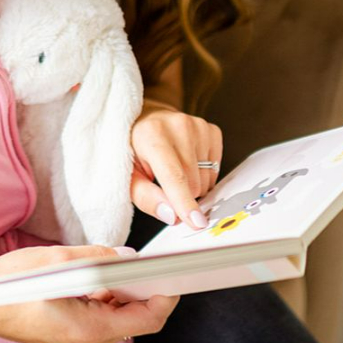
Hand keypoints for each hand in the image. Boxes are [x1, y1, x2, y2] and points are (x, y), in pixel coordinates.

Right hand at [0, 243, 178, 342]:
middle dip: (146, 290)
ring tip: (123, 265)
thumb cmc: (10, 286)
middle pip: (135, 319)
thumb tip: (128, 258)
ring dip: (123, 292)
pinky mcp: (70, 337)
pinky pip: (100, 318)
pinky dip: (106, 298)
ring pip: (118, 318)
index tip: (176, 273)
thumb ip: (100, 259)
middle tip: (153, 262)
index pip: (148, 319)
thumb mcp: (58, 261)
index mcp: (91, 332)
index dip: (166, 295)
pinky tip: (98, 277)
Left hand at [130, 105, 222, 228]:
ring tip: (174, 169)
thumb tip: (172, 216)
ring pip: (206, 180)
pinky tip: (186, 162)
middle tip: (163, 182)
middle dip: (182, 195)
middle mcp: (178, 126)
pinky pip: (215, 169)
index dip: (184, 202)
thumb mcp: (127, 175)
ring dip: (192, 184)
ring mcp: (198, 126)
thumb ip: (145, 197)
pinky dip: (203, 174)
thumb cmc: (133, 149)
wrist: (145, 119)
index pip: (174, 176)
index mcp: (152, 135)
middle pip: (193, 183)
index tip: (196, 223)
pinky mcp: (211, 130)